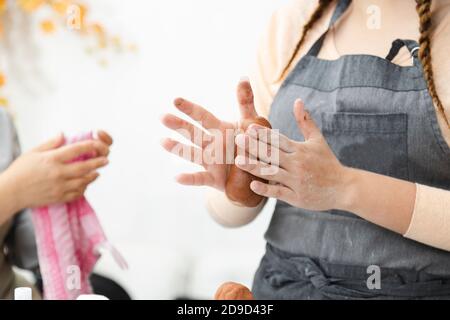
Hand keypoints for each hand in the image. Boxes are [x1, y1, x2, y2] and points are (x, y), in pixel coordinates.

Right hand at [3, 130, 112, 210]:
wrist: (10, 192)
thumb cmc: (20, 170)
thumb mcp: (33, 152)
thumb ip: (50, 144)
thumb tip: (63, 134)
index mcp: (52, 159)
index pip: (77, 150)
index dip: (91, 146)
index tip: (99, 145)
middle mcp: (58, 173)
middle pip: (85, 167)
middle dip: (98, 163)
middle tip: (106, 160)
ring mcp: (59, 186)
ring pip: (83, 181)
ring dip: (93, 176)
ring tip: (97, 172)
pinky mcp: (59, 197)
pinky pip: (77, 193)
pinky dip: (83, 188)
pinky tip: (85, 184)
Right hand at [161, 78, 261, 191]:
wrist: (261, 171)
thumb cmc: (255, 144)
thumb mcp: (252, 122)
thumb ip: (245, 102)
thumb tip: (243, 76)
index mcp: (219, 129)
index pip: (202, 116)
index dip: (189, 108)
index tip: (175, 100)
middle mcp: (212, 144)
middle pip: (192, 132)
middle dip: (178, 125)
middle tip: (163, 117)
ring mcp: (211, 162)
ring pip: (191, 153)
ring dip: (177, 148)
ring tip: (162, 141)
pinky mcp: (215, 179)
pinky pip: (200, 178)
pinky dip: (189, 179)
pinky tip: (176, 177)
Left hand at [234, 99, 352, 210]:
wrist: (344, 188)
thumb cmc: (328, 162)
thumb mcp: (317, 140)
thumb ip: (305, 121)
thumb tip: (298, 100)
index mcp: (300, 150)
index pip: (279, 140)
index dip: (263, 134)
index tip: (248, 128)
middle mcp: (298, 164)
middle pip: (272, 154)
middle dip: (254, 147)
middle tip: (237, 140)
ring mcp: (297, 181)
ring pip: (272, 172)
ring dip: (254, 166)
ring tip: (238, 161)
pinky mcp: (297, 197)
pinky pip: (279, 192)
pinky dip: (266, 189)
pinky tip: (252, 185)